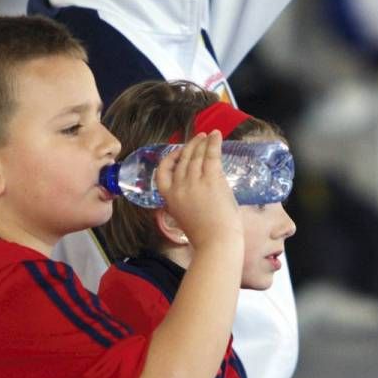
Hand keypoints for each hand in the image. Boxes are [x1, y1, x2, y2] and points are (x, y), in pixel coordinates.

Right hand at [155, 132, 241, 250]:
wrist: (216, 242)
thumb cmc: (204, 235)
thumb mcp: (184, 217)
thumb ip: (183, 202)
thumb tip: (193, 191)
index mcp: (169, 198)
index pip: (162, 173)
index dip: (169, 159)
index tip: (177, 153)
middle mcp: (179, 187)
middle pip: (182, 160)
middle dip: (189, 147)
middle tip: (198, 138)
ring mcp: (195, 182)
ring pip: (196, 156)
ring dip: (202, 143)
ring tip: (208, 135)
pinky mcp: (212, 180)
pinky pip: (211, 156)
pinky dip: (213, 143)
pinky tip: (216, 135)